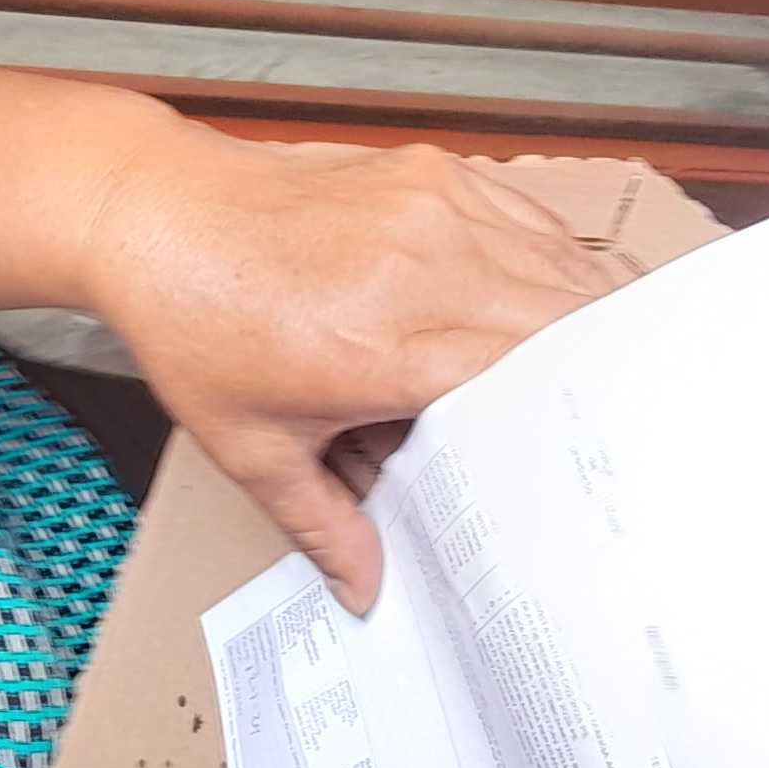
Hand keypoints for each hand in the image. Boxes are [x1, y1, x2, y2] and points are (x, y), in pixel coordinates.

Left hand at [80, 127, 632, 608]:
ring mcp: (436, 211)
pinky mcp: (435, 175)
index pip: (532, 379)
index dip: (575, 418)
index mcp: (388, 348)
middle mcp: (426, 270)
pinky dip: (549, 263)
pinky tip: (539, 301)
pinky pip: (529, 221)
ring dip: (583, 314)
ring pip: (563, 263)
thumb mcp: (254, 449)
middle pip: (567, 319)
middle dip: (595, 371)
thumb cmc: (197, 325)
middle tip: (611, 420)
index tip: (595, 456)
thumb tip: (368, 591)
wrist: (157, 216)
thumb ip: (324, 527)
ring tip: (588, 365)